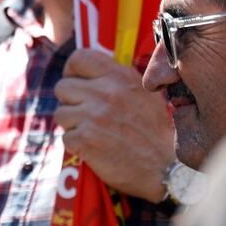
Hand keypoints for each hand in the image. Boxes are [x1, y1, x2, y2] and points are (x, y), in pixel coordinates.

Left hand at [54, 49, 174, 201]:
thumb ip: (117, 80)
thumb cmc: (154, 131)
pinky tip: (95, 147)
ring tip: (93, 131)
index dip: (72, 71)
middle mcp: (105, 93)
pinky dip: (76, 144)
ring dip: (72, 124)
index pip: (79, 58)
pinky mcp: (84, 140)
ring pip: (60, 113)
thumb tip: (90, 73)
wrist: (164, 167)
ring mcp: (93, 116)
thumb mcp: (145, 93)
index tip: (77, 83)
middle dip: (71, 101)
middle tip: (86, 114)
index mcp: (120, 76)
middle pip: (62, 87)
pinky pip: (65, 137)